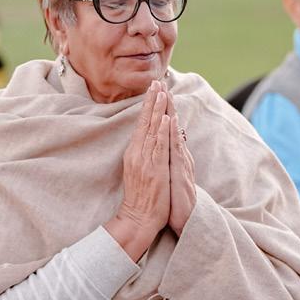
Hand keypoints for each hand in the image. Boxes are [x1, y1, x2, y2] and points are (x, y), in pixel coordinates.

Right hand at [106, 81, 169, 259]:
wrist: (137, 218)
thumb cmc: (140, 197)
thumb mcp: (139, 170)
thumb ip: (144, 153)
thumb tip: (149, 138)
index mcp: (134, 152)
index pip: (142, 124)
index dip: (148, 106)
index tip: (153, 89)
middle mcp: (138, 153)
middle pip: (146, 122)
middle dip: (152, 101)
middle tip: (156, 82)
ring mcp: (145, 160)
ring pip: (152, 130)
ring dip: (158, 110)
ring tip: (162, 92)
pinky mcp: (154, 169)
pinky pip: (158, 147)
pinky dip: (162, 132)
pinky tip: (166, 118)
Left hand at [166, 92, 195, 234]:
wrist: (182, 219)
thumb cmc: (172, 199)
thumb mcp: (167, 175)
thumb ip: (166, 159)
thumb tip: (162, 145)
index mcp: (173, 155)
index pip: (167, 128)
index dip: (162, 109)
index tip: (156, 91)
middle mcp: (178, 155)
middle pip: (171, 125)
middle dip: (166, 103)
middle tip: (161, 82)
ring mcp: (180, 163)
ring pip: (174, 133)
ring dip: (170, 113)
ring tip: (166, 94)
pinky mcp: (180, 173)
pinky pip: (175, 151)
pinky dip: (172, 135)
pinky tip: (171, 122)